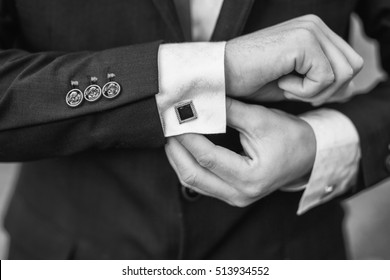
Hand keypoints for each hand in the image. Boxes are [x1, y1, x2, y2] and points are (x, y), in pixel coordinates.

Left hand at [165, 98, 315, 206]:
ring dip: (178, 158)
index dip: (187, 135)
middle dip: (175, 149)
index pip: (206, 156)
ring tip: (171, 136)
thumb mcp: (261, 119)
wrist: (309, 156)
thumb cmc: (290, 137)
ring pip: (192, 182)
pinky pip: (200, 183)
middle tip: (166, 127)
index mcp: (250, 177)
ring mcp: (234, 198)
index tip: (175, 117)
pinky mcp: (231, 195)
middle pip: (192, 175)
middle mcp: (240, 194)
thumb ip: (229, 110)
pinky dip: (188, 165)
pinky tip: (183, 149)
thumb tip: (199, 99)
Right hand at [225, 14, 362, 105]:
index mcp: (314, 31)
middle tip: (292, 88)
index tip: (296, 88)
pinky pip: (325, 78)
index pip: (350, 63)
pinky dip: (303, 90)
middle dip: (326, 89)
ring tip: (286, 84)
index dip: (329, 87)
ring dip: (314, 90)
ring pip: (344, 73)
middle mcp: (315, 25)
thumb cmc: (251, 81)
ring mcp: (310, 30)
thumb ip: (323, 85)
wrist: (222, 76)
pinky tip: (281, 81)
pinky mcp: (303, 41)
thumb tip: (350, 91)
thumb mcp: (295, 86)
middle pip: (352, 67)